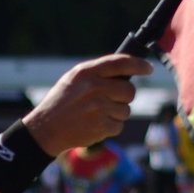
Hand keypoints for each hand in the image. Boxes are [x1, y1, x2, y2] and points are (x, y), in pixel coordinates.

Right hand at [22, 54, 151, 156]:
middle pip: (129, 91)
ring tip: (96, 114)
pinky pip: (119, 126)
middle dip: (125, 97)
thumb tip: (127, 72)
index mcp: (87, 72)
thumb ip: (98, 73)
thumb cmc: (62, 102)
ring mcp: (99, 108)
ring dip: (116, 114)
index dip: (138, 64)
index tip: (148, 68)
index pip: (121, 63)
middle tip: (112, 100)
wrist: (45, 129)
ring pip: (126, 110)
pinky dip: (110, 127)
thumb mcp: (74, 79)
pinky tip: (94, 125)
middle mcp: (94, 88)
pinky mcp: (101, 126)